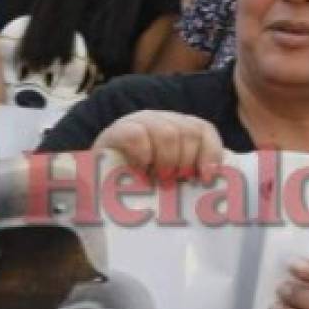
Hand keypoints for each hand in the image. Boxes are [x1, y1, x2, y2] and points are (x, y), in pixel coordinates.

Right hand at [93, 110, 224, 181]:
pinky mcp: (118, 130)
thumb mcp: (169, 180)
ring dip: (166, 161)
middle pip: (189, 132)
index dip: (211, 152)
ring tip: (156, 180)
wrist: (96, 185)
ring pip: (168, 133)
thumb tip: (213, 184)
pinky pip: (138, 136)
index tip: (205, 177)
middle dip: (185, 162)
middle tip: (171, 182)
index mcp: (178, 130)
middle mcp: (162, 121)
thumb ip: (189, 175)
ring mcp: (139, 122)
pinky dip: (143, 156)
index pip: (203, 130)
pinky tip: (140, 171)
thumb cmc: (139, 187)